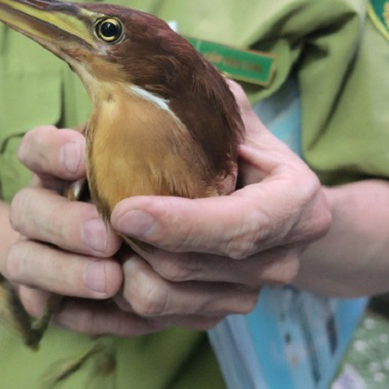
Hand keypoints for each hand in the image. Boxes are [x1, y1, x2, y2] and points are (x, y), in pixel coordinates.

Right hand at [8, 126, 170, 335]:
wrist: (167, 246)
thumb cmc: (178, 185)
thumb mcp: (179, 152)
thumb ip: (179, 130)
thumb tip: (212, 107)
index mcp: (65, 165)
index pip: (36, 148)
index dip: (50, 151)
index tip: (80, 156)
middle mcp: (48, 206)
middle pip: (25, 209)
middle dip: (62, 223)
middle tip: (106, 237)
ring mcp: (46, 252)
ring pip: (25, 261)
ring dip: (64, 272)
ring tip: (111, 280)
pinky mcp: (60, 298)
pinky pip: (56, 311)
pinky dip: (86, 315)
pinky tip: (127, 316)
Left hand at [108, 81, 331, 324]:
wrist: (281, 205)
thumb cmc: (251, 151)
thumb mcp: (239, 116)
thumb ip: (211, 100)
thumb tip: (157, 68)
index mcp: (296, 202)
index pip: (239, 226)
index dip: (181, 223)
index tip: (127, 209)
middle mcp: (282, 257)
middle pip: (194, 267)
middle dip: (137, 245)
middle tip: (91, 216)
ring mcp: (253, 291)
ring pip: (171, 298)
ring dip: (124, 272)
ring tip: (95, 237)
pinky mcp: (222, 310)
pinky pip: (162, 319)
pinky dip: (121, 300)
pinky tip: (97, 272)